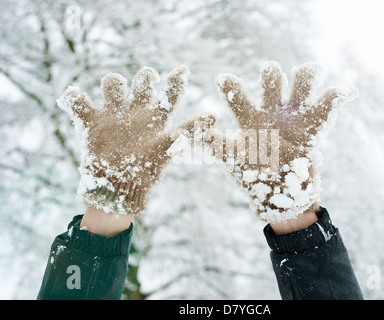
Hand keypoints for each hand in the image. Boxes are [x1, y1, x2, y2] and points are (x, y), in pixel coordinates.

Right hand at [58, 65, 214, 214]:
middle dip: (145, 77)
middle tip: (148, 80)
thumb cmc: (144, 172)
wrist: (117, 189)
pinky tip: (77, 100)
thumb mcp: (168, 148)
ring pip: (112, 85)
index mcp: (155, 118)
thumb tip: (213, 116)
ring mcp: (113, 115)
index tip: (184, 69)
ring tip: (115, 93)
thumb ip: (188, 131)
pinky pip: (78, 103)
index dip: (177, 80)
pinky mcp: (91, 122)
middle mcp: (135, 112)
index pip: (169, 94)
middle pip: (141, 82)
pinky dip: (75, 99)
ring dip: (113, 83)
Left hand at [205, 61, 356, 223]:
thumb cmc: (254, 179)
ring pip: (301, 87)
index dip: (231, 86)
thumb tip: (207, 133)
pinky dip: (338, 97)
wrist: (280, 197)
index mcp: (250, 119)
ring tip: (311, 70)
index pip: (238, 96)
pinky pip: (326, 109)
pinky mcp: (313, 129)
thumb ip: (221, 147)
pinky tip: (347, 91)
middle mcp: (271, 113)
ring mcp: (293, 118)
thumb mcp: (234, 163)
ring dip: (306, 76)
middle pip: (273, 82)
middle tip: (271, 73)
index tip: (223, 79)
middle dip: (271, 75)